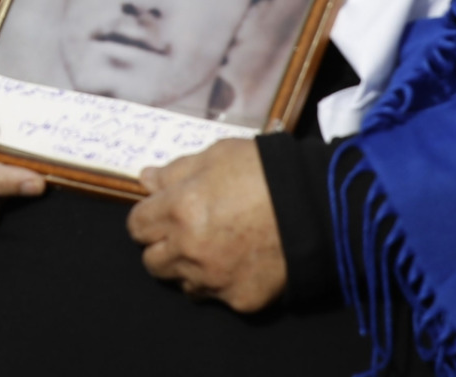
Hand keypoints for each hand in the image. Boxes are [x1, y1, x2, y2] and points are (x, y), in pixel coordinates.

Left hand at [127, 138, 285, 312]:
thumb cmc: (265, 172)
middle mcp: (189, 250)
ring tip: (214, 250)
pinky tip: (241, 263)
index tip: (162, 214)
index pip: (136, 226)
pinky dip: (223, 283)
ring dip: (190, 269)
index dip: (148, 218)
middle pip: (152, 261)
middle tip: (185, 233)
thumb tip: (146, 180)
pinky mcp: (241, 299)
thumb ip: (176, 171)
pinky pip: (218, 296)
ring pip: (183, 284)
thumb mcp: (216, 156)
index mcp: (178, 210)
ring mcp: (215, 279)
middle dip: (163, 247)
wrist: (319, 208)